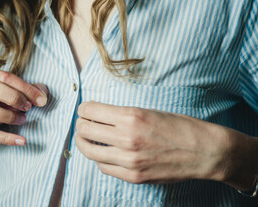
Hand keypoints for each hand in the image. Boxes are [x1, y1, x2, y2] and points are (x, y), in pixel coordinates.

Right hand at [0, 68, 48, 145]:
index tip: (41, 99)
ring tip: (23, 120)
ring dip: (10, 116)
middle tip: (28, 107)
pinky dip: (6, 138)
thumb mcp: (9, 95)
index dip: (25, 87)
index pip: (5, 76)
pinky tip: (21, 141)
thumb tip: (43, 92)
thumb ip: (26, 92)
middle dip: (14, 97)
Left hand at [76, 101, 257, 190]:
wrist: (204, 151)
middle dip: (80, 124)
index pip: (92, 111)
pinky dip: (99, 159)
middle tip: (82, 122)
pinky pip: (104, 168)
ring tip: (84, 138)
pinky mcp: (134, 176)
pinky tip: (102, 153)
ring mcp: (129, 160)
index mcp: (132, 116)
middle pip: (86, 130)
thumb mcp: (150, 111)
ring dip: (83, 142)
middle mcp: (127, 138)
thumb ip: (123, 116)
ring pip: (90, 152)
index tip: (84, 109)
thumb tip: (100, 117)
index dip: (84, 109)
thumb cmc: (180, 127)